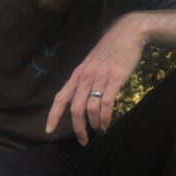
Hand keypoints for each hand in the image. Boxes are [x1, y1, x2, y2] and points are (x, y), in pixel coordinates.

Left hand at [45, 15, 146, 144]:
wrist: (127, 33)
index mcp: (77, 75)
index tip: (48, 130)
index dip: (53, 115)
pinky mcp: (114, 78)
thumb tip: (79, 101)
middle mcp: (85, 77)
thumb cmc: (109, 51)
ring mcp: (99, 78)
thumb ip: (84, 82)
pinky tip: (106, 125)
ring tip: (99, 132)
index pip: (60, 98)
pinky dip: (105, 118)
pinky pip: (106, 104)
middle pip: (75, 109)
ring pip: (90, 109)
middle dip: (78, 129)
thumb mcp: (91, 65)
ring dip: (94, 125)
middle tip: (82, 141)